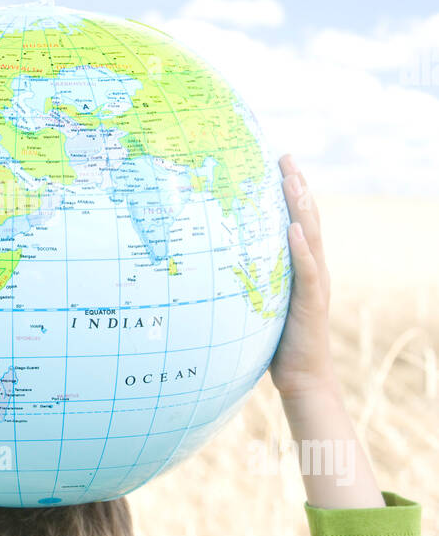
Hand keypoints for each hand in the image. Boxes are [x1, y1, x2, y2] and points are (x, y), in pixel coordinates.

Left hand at [268, 154, 336, 399]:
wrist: (303, 377)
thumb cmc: (279, 342)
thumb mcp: (262, 302)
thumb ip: (252, 279)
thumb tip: (220, 261)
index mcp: (303, 266)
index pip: (300, 220)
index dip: (293, 191)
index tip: (281, 162)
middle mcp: (314, 269)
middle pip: (310, 219)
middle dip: (299, 187)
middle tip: (286, 158)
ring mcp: (315, 284)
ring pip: (312, 238)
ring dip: (303, 208)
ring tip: (293, 181)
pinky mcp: (311, 303)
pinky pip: (308, 272)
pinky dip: (303, 250)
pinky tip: (295, 230)